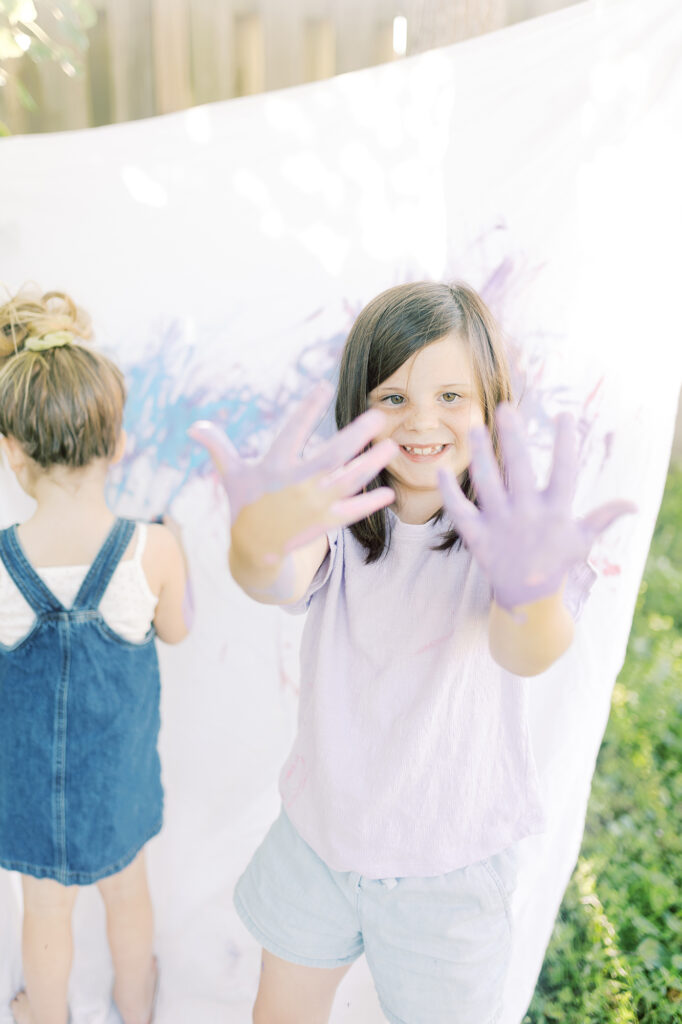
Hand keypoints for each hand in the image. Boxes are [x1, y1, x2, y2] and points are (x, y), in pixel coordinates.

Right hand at [188, 381, 395, 560]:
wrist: (254, 549)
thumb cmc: (245, 504)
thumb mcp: (231, 474)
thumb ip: (218, 447)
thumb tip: (194, 427)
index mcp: (275, 466)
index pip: (292, 431)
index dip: (307, 409)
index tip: (324, 386)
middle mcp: (297, 484)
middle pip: (332, 456)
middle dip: (356, 435)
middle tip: (378, 416)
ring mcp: (313, 505)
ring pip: (349, 481)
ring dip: (372, 463)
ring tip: (391, 446)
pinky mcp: (324, 523)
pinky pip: (352, 512)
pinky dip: (370, 503)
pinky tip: (389, 492)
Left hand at [437, 404, 635, 610]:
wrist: (528, 596)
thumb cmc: (557, 560)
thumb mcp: (582, 539)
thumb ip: (604, 517)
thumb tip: (633, 505)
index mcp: (556, 511)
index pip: (565, 471)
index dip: (566, 443)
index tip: (565, 415)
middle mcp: (527, 514)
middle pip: (520, 470)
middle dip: (513, 439)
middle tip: (506, 408)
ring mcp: (500, 524)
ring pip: (487, 484)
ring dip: (480, 455)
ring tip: (474, 428)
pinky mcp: (477, 537)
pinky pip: (460, 512)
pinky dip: (449, 493)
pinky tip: (441, 469)